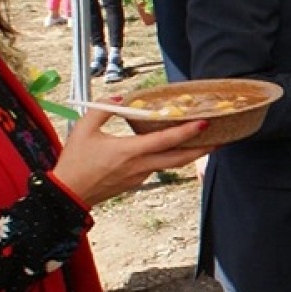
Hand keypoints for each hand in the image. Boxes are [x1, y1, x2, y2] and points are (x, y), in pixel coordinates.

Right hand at [50, 107, 211, 205]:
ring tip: (206, 142)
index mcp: (129, 152)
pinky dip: (170, 157)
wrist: (68, 195)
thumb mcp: (84, 129)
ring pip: (171, 164)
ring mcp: (141, 176)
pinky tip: (175, 148)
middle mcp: (140, 166)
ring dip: (190, 154)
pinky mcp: (138, 181)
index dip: (187, 132)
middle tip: (222, 138)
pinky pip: (158, 167)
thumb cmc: (75, 161)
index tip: (204, 122)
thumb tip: (120, 97)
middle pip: (180, 158)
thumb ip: (103, 110)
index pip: (165, 141)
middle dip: (203, 149)